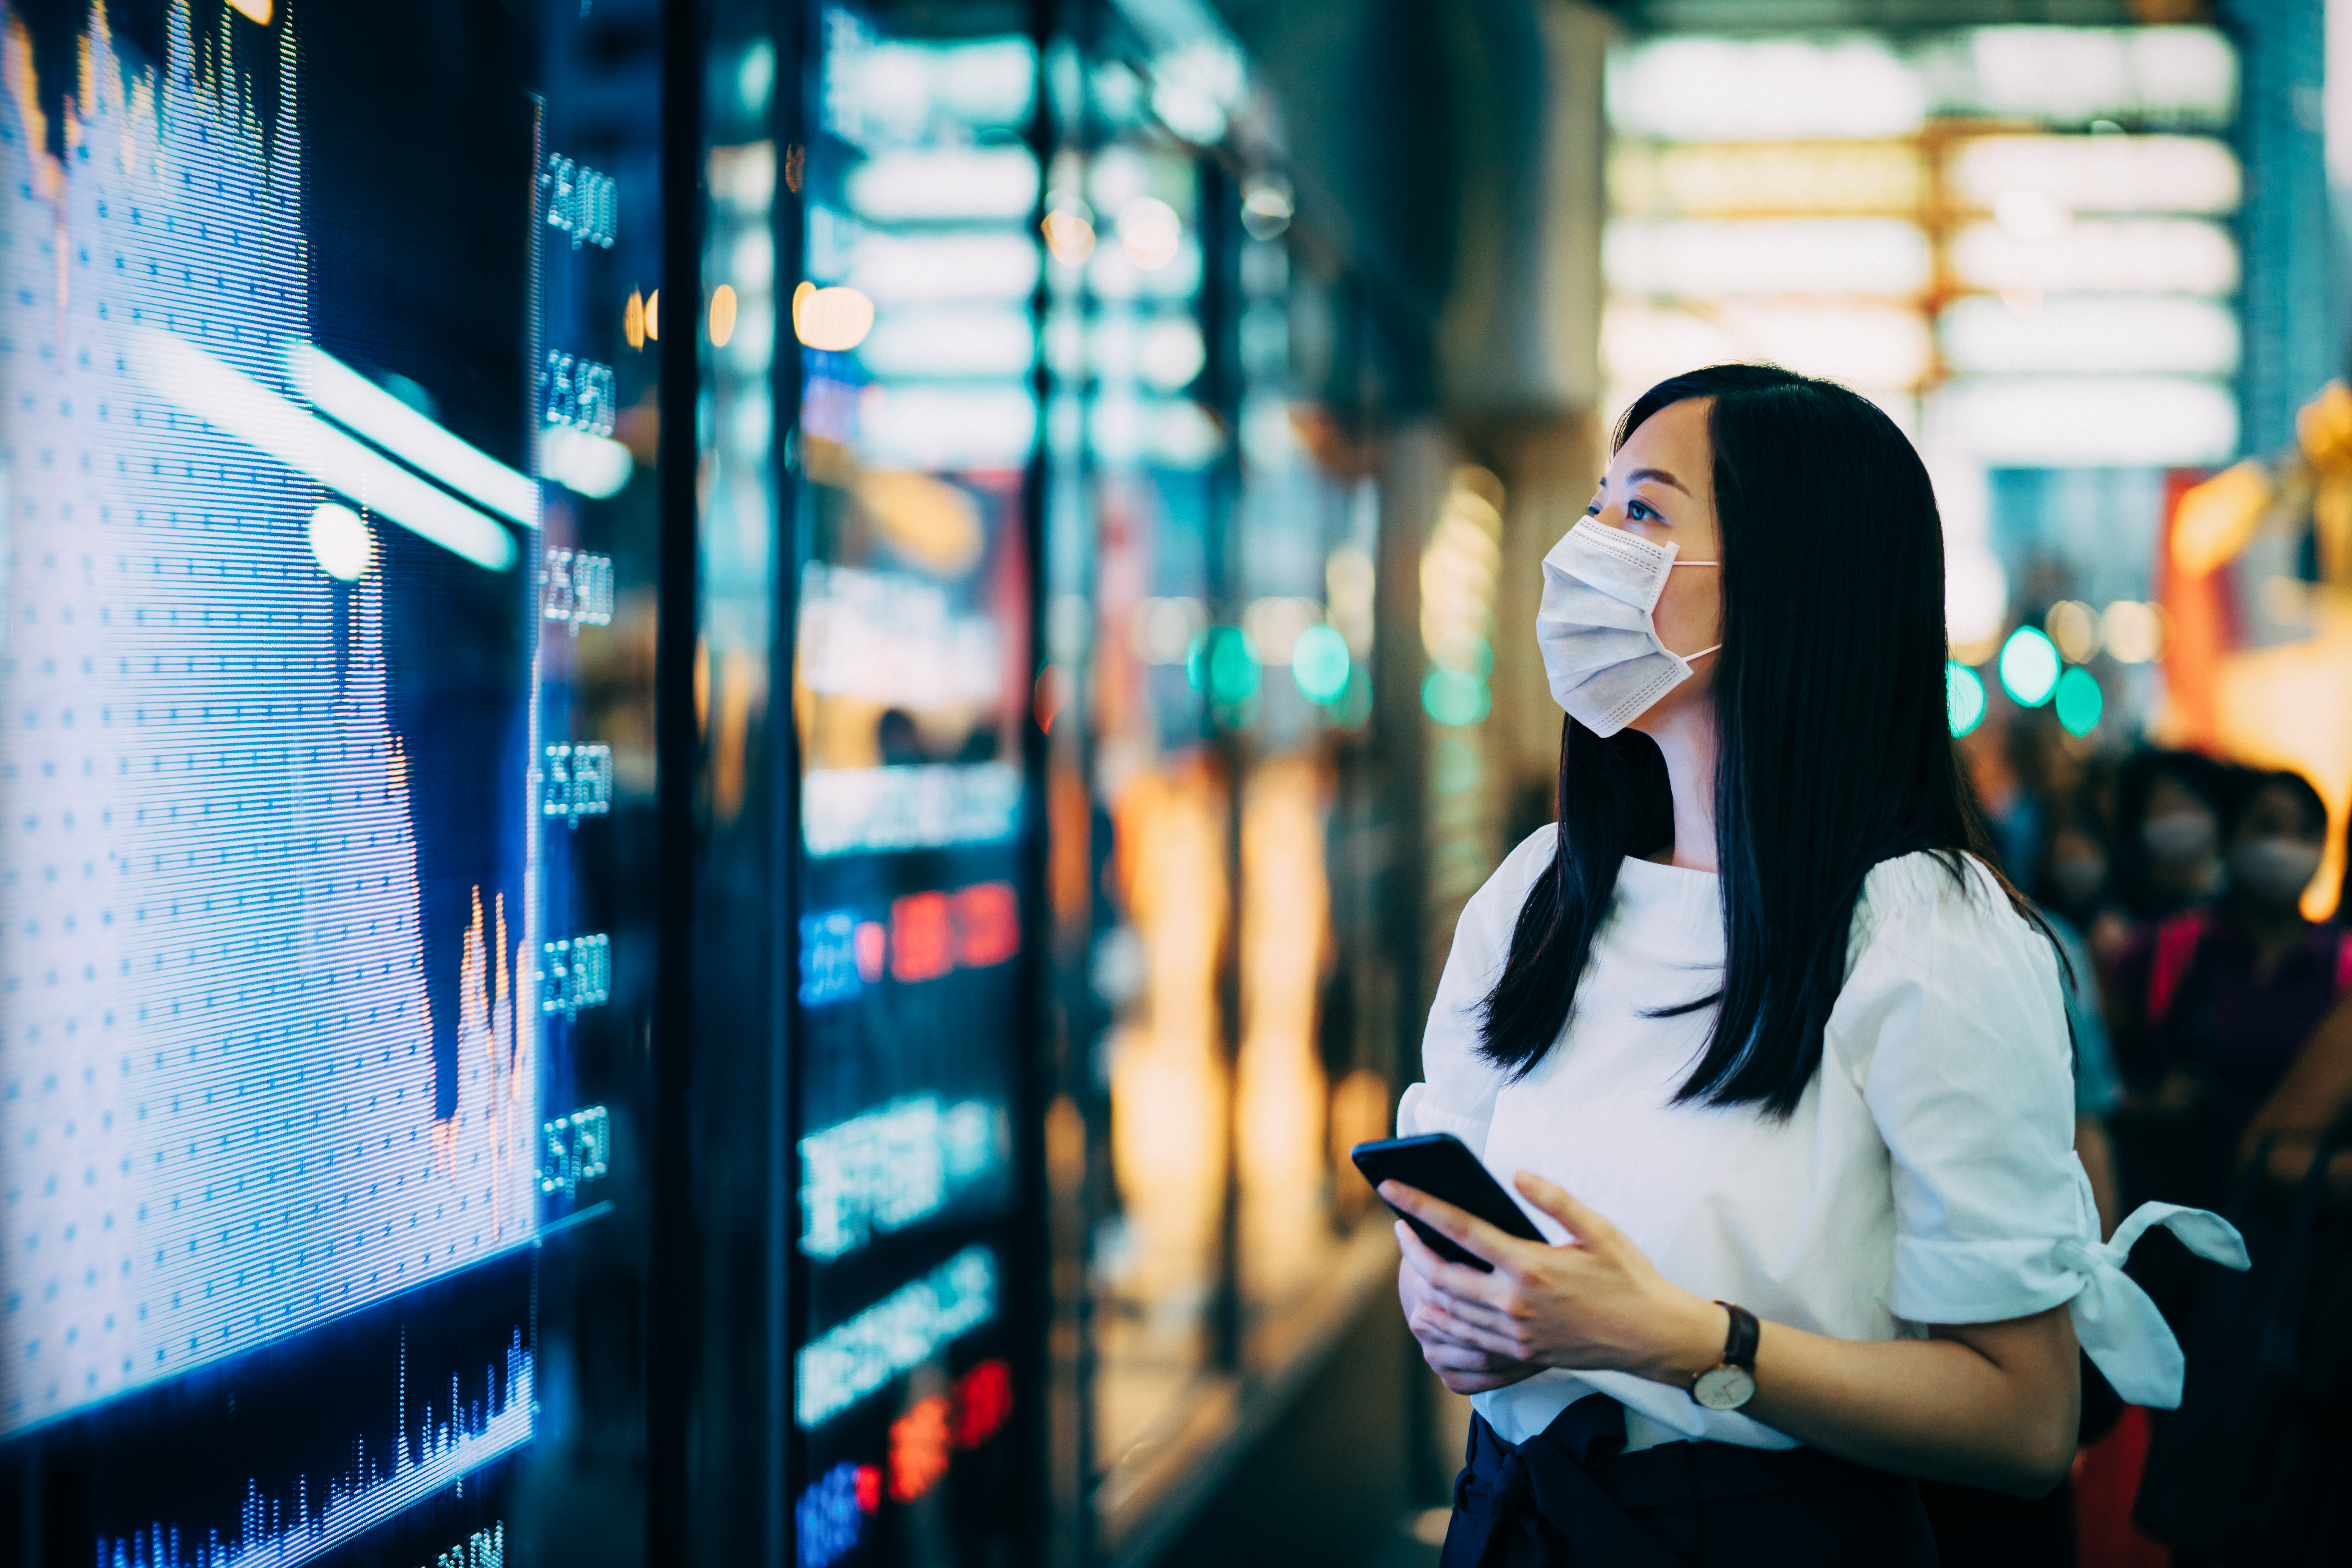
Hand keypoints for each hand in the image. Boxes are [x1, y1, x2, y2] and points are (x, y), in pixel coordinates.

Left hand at [1381, 1172, 1722, 1387]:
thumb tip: (1516, 1174)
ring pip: (1447, 1311)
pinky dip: (1442, 1319)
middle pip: (1440, 1275)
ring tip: (1412, 1259)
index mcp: (1529, 1265)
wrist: (1652, 1336)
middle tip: (1398, 1225)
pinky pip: (1466, 1338)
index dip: (1420, 1205)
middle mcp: (1514, 1303)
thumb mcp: (1598, 1229)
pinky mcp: (1519, 1354)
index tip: (1390, 1187)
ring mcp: (1514, 1333)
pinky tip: (1435, 1303)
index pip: (1459, 1229)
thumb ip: (1555, 1199)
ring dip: (1421, 1285)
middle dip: (1411, 1249)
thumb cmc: (1627, 1277)